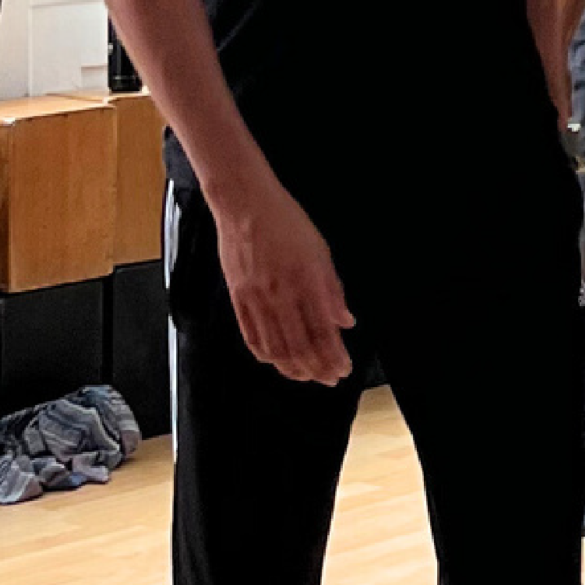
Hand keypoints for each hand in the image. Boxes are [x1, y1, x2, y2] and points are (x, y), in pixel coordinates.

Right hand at [212, 177, 354, 385]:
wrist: (245, 205)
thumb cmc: (287, 223)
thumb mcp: (321, 250)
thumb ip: (332, 289)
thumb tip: (346, 321)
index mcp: (306, 279)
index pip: (323, 330)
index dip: (334, 355)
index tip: (344, 368)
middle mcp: (281, 293)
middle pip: (299, 345)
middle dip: (317, 368)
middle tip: (330, 379)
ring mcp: (257, 298)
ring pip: (275, 348)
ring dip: (293, 368)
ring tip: (308, 377)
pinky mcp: (238, 298)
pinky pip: (252, 337)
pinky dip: (267, 356)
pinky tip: (278, 362)